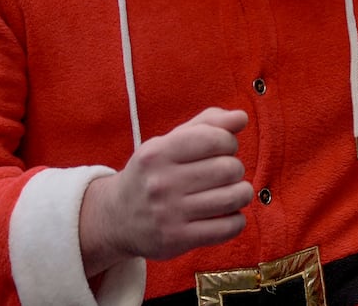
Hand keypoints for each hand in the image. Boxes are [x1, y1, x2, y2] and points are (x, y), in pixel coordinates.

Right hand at [78, 107, 252, 275]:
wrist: (116, 218)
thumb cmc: (154, 172)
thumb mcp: (171, 141)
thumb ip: (208, 123)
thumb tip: (241, 117)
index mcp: (158, 153)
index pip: (216, 139)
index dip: (229, 143)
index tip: (222, 150)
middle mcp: (161, 183)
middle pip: (229, 169)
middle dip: (235, 169)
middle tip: (225, 174)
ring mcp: (168, 214)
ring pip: (233, 198)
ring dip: (242, 194)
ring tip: (234, 193)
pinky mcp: (176, 240)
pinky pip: (228, 228)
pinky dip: (237, 220)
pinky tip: (227, 215)